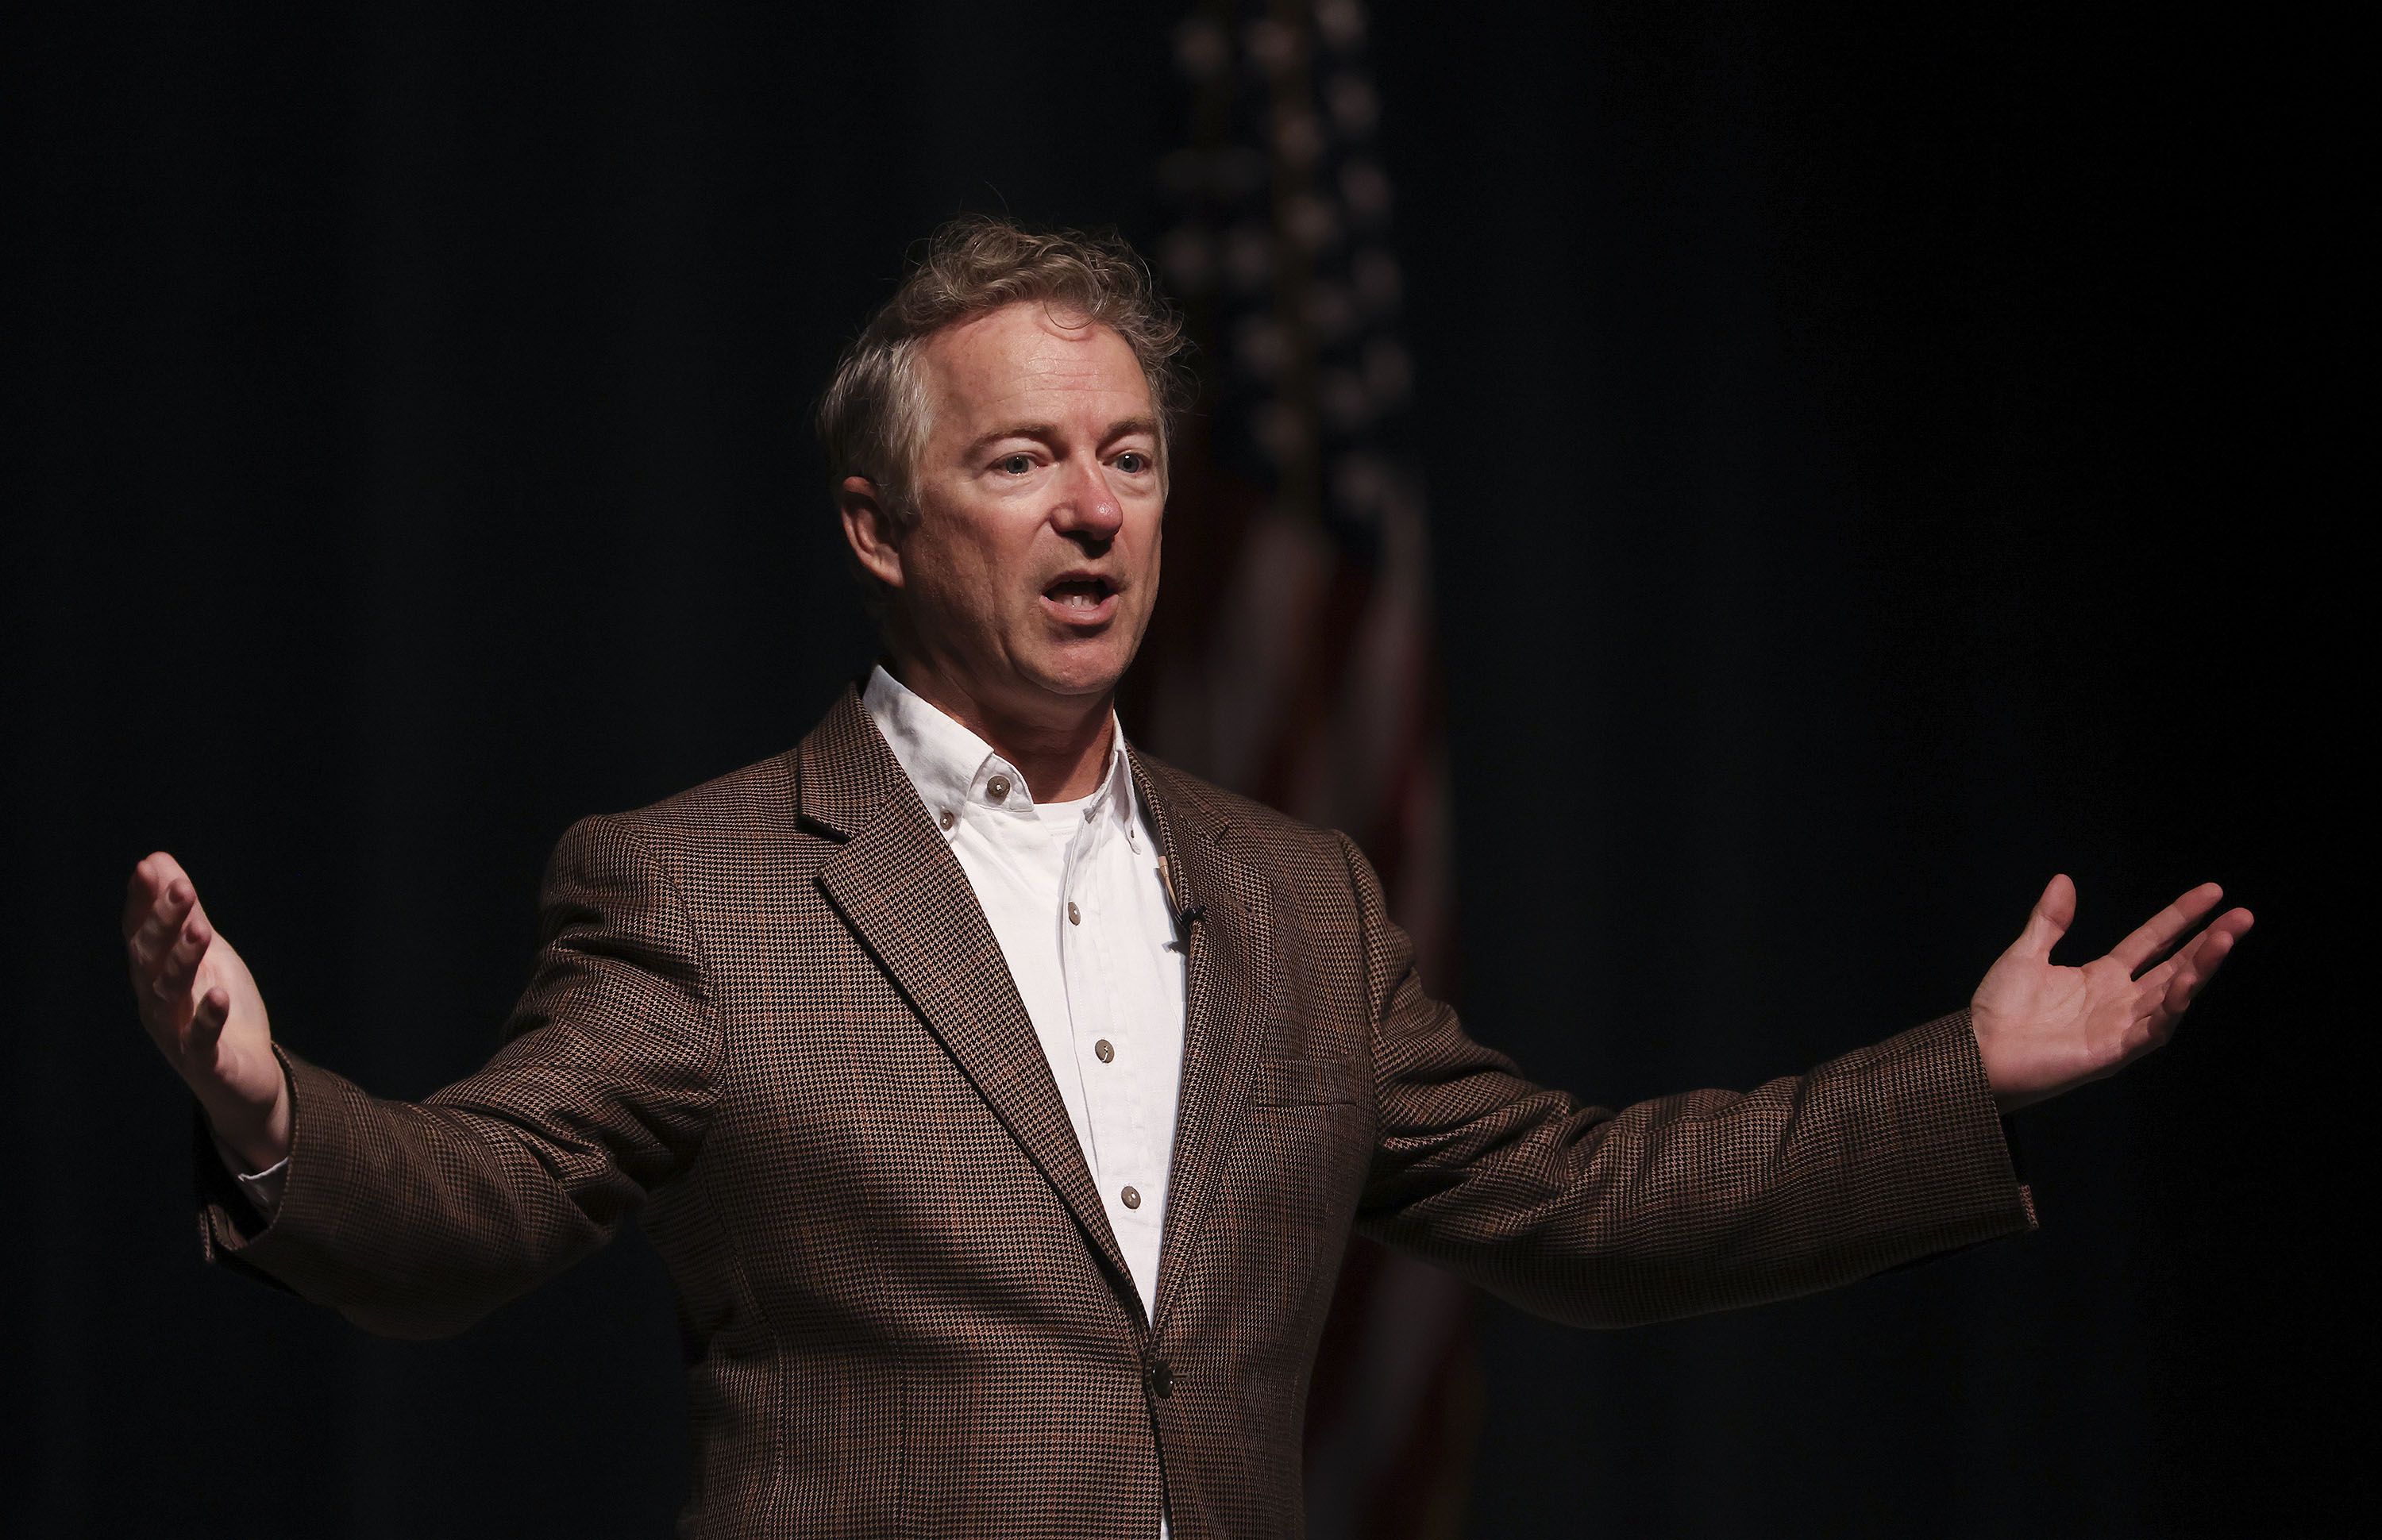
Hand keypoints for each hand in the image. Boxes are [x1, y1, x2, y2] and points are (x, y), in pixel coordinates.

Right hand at [123, 852, 289, 1169]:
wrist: (243, 1078)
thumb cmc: (218, 1009)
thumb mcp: (205, 953)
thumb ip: (182, 913)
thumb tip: (156, 861)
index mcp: (153, 974)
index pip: (139, 933)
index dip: (142, 902)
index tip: (150, 868)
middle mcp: (155, 1002)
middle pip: (151, 958)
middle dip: (164, 923)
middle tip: (182, 888)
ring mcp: (175, 1033)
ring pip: (170, 994)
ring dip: (184, 960)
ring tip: (201, 930)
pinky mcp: (204, 1062)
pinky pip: (199, 1040)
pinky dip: (206, 1018)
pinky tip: (218, 996)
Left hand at [1970, 875, 2252, 1113]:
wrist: (1977, 1053)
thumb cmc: (1999, 1010)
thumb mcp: (2026, 955)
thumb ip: (2049, 921)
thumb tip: (2064, 879)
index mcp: (2103, 977)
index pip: (2154, 941)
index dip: (2181, 917)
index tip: (2213, 892)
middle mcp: (2120, 1001)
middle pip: (2175, 966)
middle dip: (2210, 942)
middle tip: (2243, 915)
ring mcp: (2121, 1027)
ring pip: (2173, 996)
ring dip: (2200, 970)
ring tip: (2224, 940)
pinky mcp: (2113, 1052)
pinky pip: (2151, 1031)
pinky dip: (2169, 1009)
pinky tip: (2185, 985)